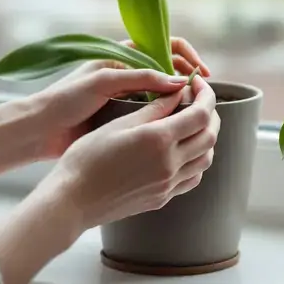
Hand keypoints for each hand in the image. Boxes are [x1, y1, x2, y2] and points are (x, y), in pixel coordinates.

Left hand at [31, 37, 211, 159]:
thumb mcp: (102, 82)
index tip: (201, 74)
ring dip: (180, 101)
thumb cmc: (64, 100)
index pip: (166, 46)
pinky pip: (153, 114)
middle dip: (189, 80)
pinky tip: (176, 129)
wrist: (39, 130)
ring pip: (164, 94)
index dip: (187, 56)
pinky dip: (167, 118)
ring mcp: (126, 97)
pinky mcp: (123, 119)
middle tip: (203, 97)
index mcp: (122, 56)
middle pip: (170, 70)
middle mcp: (127, 74)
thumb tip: (180, 81)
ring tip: (194, 114)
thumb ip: (140, 78)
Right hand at [37, 74, 219, 233]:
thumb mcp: (119, 125)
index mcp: (159, 140)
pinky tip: (184, 151)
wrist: (73, 200)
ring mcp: (167, 185)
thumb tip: (178, 93)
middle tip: (199, 100)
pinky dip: (196, 160)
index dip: (206, 94)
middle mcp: (169, 164)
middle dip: (211, 113)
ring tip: (193, 124)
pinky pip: (192, 178)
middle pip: (210, 136)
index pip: (201, 114)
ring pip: (206, 159)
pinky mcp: (162, 198)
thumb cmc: (87, 158)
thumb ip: (154, 109)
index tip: (197, 83)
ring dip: (207, 138)